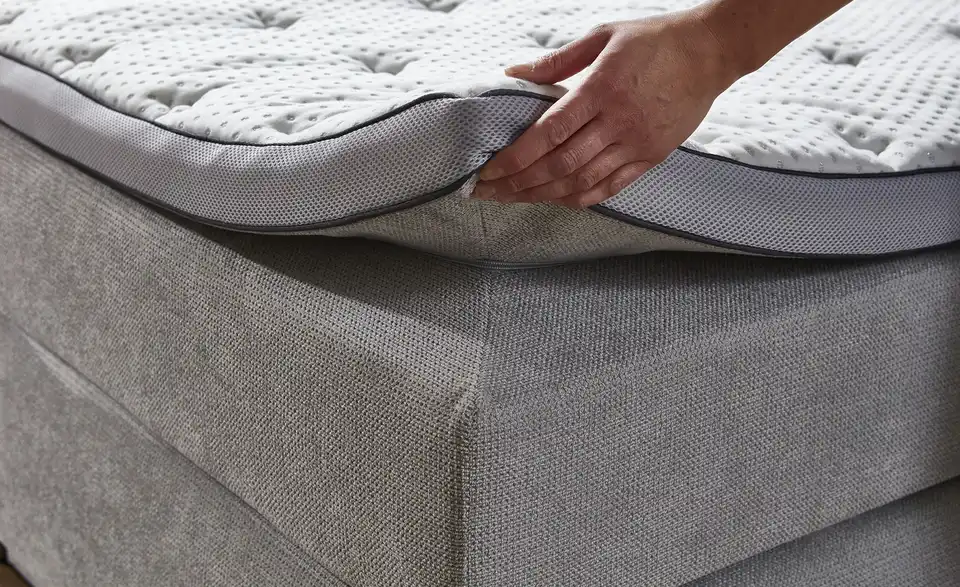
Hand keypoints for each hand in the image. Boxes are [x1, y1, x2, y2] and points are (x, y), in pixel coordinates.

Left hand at [472, 10, 735, 208]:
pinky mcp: (652, 156)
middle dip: (519, 183)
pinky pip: (611, 187)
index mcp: (601, 89)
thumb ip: (556, 61)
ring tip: (515, 199)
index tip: (489, 170)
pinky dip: (580, 198)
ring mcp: (637, 143)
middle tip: (490, 191)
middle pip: (559, 165)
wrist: (711, 52)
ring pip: (582, 182)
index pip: (548, 134)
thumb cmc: (654, 40)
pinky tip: (557, 200)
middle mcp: (618, 122)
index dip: (515, 157)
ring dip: (543, 195)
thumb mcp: (603, 37)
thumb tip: (514, 73)